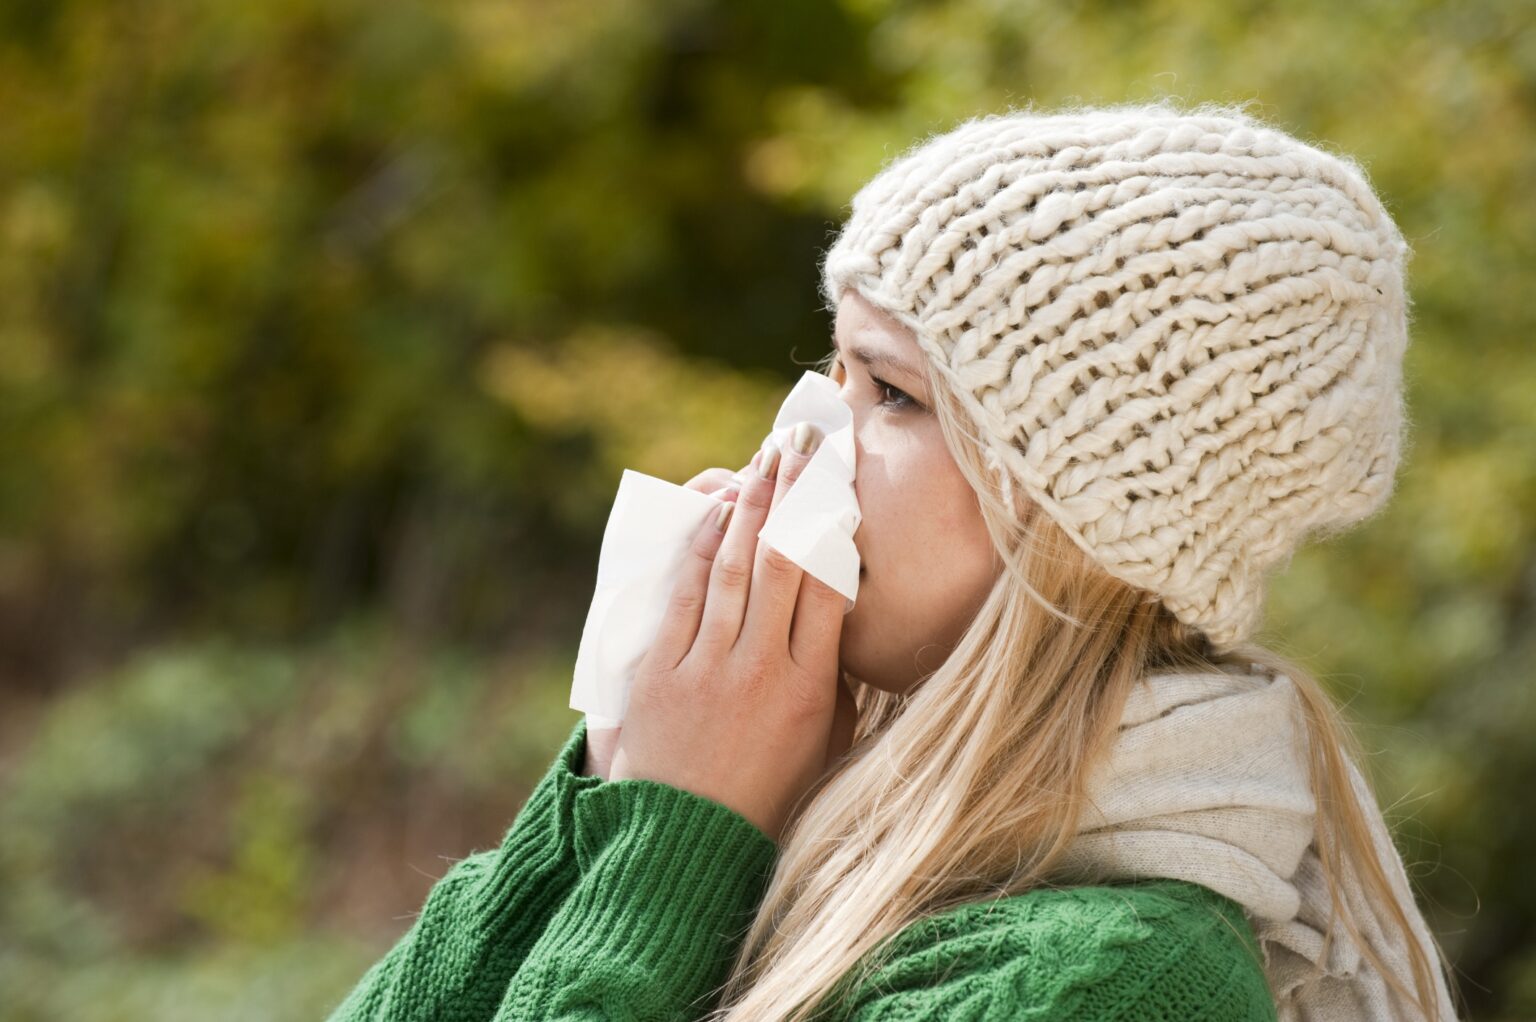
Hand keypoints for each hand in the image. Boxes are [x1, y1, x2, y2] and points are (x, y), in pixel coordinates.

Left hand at [607, 426, 856, 842]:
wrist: (683, 845)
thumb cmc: (763, 797)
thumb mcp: (823, 747)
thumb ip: (838, 683)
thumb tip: (839, 618)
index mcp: (810, 689)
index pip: (828, 585)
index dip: (833, 523)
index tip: (840, 479)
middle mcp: (761, 670)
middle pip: (784, 561)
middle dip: (795, 492)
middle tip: (804, 439)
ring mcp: (706, 667)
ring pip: (734, 566)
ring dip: (752, 503)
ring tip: (766, 455)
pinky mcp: (659, 670)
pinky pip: (684, 592)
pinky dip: (701, 544)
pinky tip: (716, 507)